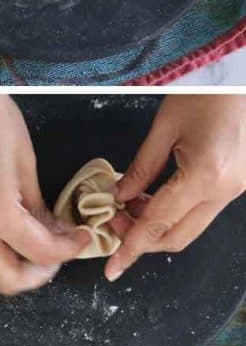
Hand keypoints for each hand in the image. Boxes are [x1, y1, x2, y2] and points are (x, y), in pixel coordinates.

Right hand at [0, 96, 88, 294]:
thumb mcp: (23, 160)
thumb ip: (37, 205)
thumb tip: (52, 232)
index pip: (40, 252)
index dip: (68, 250)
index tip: (80, 238)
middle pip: (6, 279)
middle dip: (38, 276)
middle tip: (58, 256)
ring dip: (12, 269)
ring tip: (35, 250)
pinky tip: (8, 233)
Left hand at [105, 95, 245, 281]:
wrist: (244, 77)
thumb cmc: (210, 91)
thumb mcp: (166, 126)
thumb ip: (141, 167)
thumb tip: (120, 196)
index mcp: (204, 176)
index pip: (157, 225)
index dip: (130, 248)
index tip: (112, 269)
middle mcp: (225, 190)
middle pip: (176, 237)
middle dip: (141, 238)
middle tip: (113, 218)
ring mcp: (236, 189)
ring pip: (190, 227)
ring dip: (158, 224)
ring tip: (130, 202)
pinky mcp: (239, 183)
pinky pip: (203, 210)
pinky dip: (176, 211)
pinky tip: (155, 194)